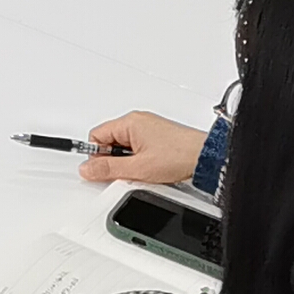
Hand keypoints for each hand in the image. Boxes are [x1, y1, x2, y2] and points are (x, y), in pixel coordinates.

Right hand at [77, 111, 205, 187]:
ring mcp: (148, 128)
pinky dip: (139, 159)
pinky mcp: (157, 137)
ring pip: (124, 146)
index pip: (97, 136)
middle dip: (113, 160)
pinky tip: (149, 168)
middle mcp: (138, 121)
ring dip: (127, 161)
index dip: (96, 155)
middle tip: (125, 172)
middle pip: (109, 141)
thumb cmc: (179, 155)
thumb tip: (87, 168)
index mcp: (129, 122)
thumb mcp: (138, 168)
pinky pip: (137, 147)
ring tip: (142, 170)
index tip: (100, 170)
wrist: (206, 157)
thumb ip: (108, 169)